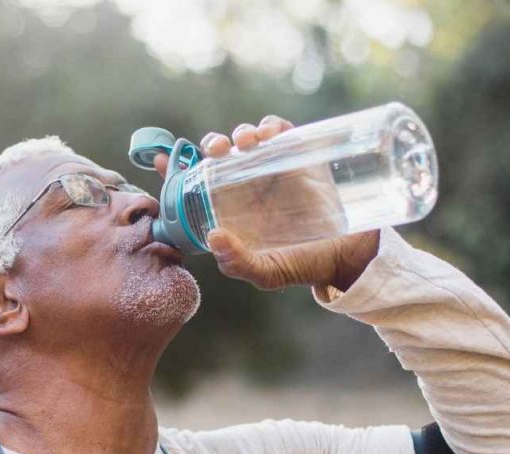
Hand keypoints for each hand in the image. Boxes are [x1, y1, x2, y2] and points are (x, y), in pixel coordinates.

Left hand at [154, 115, 379, 291]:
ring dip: (240, 133)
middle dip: (213, 143)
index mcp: (231, 209)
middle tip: (217, 150)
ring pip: (248, 139)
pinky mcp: (301, 157)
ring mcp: (274, 169)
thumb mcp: (267, 272)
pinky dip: (272, 125)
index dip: (176, 168)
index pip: (196, 184)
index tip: (160, 160)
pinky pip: (282, 132)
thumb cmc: (303, 265)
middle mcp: (248, 186)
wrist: (348, 256)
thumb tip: (213, 237)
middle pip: (221, 154)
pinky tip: (269, 134)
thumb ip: (238, 262)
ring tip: (244, 143)